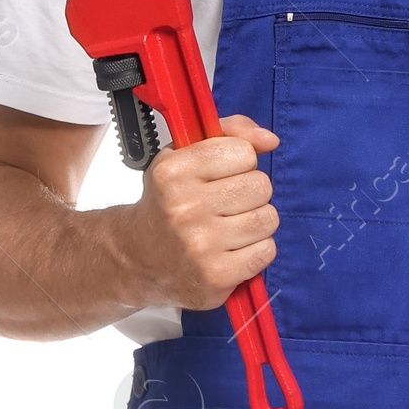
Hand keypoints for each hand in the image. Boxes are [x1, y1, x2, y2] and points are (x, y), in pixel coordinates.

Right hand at [130, 115, 279, 309]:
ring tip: (229, 227)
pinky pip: (267, 251)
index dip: (239, 162)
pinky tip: (232, 250)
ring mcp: (200, 245)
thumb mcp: (184, 156)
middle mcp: (184, 208)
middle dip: (250, 193)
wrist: (138, 258)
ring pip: (268, 219)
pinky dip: (256, 250)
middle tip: (225, 204)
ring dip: (256, 222)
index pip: (244, 152)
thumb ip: (229, 133)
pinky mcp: (217, 275)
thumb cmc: (167, 203)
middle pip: (261, 185)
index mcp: (174, 172)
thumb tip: (270, 140)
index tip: (221, 175)